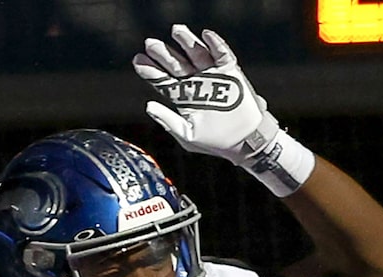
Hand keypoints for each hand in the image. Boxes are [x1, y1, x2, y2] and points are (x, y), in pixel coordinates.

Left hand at [133, 25, 313, 195]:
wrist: (244, 141)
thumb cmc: (215, 141)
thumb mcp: (187, 135)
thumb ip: (168, 121)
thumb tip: (148, 106)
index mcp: (183, 97)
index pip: (163, 81)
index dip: (150, 71)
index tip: (138, 60)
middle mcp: (195, 83)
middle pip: (176, 64)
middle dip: (163, 54)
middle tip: (149, 44)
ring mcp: (211, 75)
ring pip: (197, 53)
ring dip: (186, 41)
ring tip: (175, 30)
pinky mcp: (229, 71)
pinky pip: (221, 53)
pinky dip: (215, 44)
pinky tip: (205, 35)